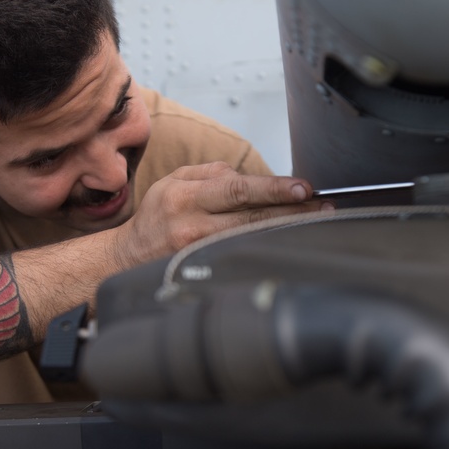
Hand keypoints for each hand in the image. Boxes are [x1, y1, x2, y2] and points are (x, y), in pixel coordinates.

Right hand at [115, 161, 328, 267]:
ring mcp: (199, 254)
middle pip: (252, 217)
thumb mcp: (174, 182)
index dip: (273, 189)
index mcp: (186, 196)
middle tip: (323, 206)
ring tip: (315, 221)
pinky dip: (268, 249)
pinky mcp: (204, 274)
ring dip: (286, 230)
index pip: (237, 189)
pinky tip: (288, 244)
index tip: (303, 188)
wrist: (125, 258)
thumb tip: (251, 179)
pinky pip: (243, 258)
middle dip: (291, 211)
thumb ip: (213, 174)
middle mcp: (192, 226)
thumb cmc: (156, 216)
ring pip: (251, 240)